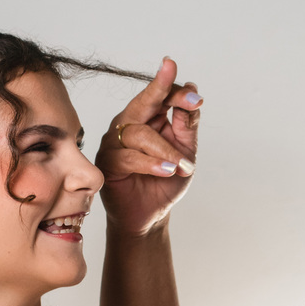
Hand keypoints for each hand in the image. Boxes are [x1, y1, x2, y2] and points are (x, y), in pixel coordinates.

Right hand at [96, 58, 202, 235]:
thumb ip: (187, 125)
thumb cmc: (166, 181)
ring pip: (140, 134)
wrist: (151, 214)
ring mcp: (114, 141)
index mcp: (148, 117)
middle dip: (162, 91)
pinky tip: (167, 171)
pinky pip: (129, 157)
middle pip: (143, 102)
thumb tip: (193, 91)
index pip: (161, 97)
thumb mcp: (186, 152)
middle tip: (184, 94)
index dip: (177, 93)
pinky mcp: (107, 162)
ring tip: (182, 166)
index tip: (196, 97)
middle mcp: (128, 124)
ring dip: (166, 151)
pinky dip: (152, 164)